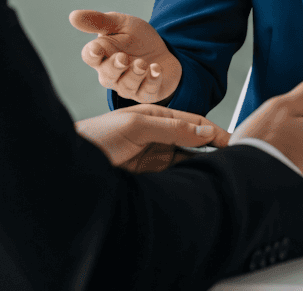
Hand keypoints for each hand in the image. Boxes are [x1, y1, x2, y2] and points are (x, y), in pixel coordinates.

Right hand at [69, 9, 181, 102]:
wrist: (164, 50)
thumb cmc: (137, 38)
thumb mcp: (121, 24)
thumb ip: (100, 21)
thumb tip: (73, 16)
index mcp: (103, 55)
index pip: (90, 57)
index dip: (92, 54)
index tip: (96, 49)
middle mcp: (113, 74)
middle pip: (107, 76)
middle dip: (114, 67)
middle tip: (123, 57)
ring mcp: (129, 86)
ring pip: (126, 86)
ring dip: (135, 74)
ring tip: (143, 63)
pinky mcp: (147, 93)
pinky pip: (147, 92)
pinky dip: (152, 80)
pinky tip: (157, 69)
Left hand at [75, 104, 228, 172]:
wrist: (66, 168)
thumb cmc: (94, 138)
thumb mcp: (135, 127)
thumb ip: (171, 128)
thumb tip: (203, 131)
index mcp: (156, 116)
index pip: (194, 122)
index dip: (216, 132)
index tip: (236, 142)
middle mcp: (157, 135)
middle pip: (194, 142)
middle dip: (214, 151)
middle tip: (234, 162)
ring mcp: (152, 156)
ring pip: (186, 161)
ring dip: (202, 167)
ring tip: (220, 176)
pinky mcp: (147, 176)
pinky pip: (174, 176)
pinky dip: (187, 180)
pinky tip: (197, 185)